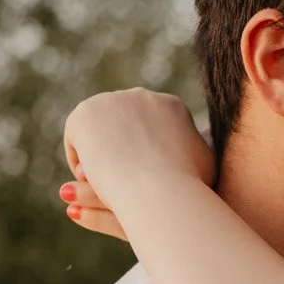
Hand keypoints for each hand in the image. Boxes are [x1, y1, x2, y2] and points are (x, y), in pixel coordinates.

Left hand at [59, 88, 212, 232]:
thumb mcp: (204, 162)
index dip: (143, 149)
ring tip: (104, 182)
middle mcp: (141, 96)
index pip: (149, 122)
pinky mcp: (85, 114)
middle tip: (120, 178)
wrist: (157, 187)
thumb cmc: (187, 184)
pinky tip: (89, 178)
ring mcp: (111, 101)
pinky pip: (79, 136)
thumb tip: (198, 141)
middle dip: (119, 147)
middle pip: (123, 121)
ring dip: (100, 152)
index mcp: (171, 104)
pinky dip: (82, 157)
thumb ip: (196, 147)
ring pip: (100, 128)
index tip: (141, 174)